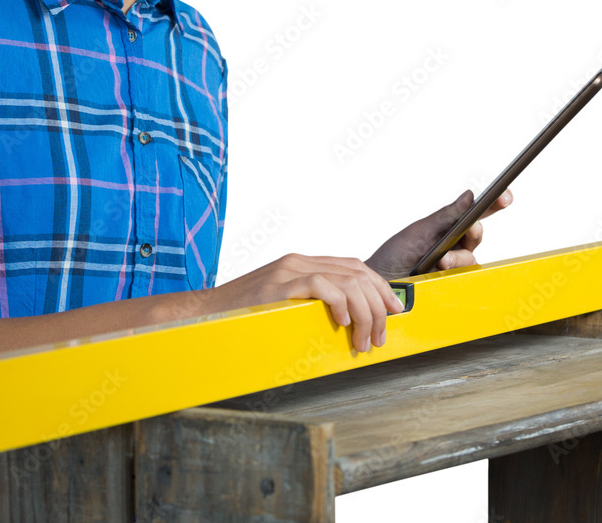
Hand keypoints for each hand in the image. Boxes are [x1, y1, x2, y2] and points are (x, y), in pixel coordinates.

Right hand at [211, 253, 404, 352]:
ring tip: (363, 340)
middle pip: (357, 273)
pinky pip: (321, 285)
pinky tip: (342, 322)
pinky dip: (339, 303)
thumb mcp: (285, 304)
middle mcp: (299, 261)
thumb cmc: (246, 316)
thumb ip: (312, 303)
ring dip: (364, 314)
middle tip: (380, 334)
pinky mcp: (279, 284)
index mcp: (303, 263)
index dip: (379, 287)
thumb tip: (349, 322)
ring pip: (346, 281)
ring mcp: (289, 270)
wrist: (207, 314)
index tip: (394, 310)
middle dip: (379, 305)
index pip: (354, 266)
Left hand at [362, 188, 512, 279]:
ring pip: (471, 255)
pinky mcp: (452, 278)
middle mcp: (454, 240)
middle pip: (477, 232)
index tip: (504, 196)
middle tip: (470, 229)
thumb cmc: (397, 253)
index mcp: (447, 223)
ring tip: (441, 260)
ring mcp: (454, 260)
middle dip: (475, 231)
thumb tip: (470, 196)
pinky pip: (464, 274)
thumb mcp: (421, 230)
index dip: (493, 201)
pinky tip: (440, 270)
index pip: (475, 210)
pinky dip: (454, 270)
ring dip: (458, 256)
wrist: (383, 281)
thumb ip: (447, 215)